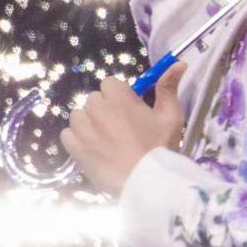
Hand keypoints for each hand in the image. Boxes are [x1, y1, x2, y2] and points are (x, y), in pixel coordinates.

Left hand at [60, 70, 184, 194]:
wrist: (147, 184)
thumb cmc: (160, 148)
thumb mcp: (171, 116)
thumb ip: (168, 87)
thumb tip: (178, 63)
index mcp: (118, 96)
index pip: (110, 83)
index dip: (119, 96)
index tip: (129, 111)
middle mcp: (96, 107)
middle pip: (94, 99)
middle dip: (105, 109)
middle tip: (121, 129)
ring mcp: (83, 128)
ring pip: (79, 115)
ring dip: (89, 123)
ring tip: (105, 140)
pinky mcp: (74, 147)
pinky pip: (67, 135)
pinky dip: (77, 139)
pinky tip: (92, 149)